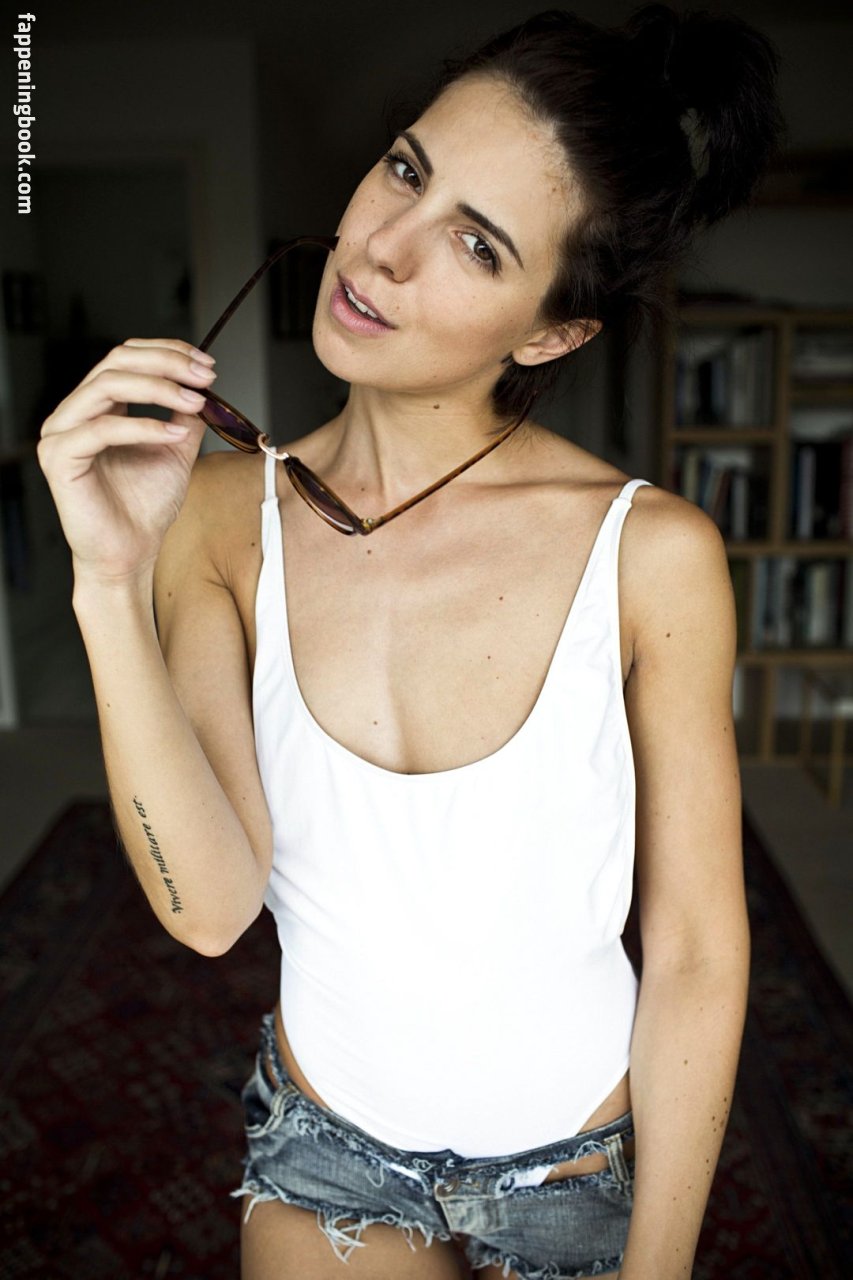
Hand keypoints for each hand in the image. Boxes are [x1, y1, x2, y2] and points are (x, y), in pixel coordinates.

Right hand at [37, 338, 216, 585]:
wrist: (130, 554)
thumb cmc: (145, 507)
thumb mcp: (175, 449)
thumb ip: (184, 413)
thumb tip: (204, 383)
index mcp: (97, 406)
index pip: (126, 357)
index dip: (167, 352)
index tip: (207, 364)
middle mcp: (74, 413)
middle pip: (116, 361)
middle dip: (167, 363)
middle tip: (205, 377)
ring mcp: (61, 433)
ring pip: (107, 386)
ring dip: (159, 389)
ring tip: (195, 403)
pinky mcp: (59, 458)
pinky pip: (102, 428)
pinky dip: (143, 427)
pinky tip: (174, 435)